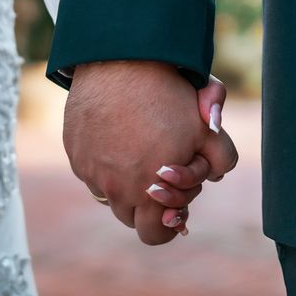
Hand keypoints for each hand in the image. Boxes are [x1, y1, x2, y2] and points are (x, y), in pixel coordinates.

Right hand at [63, 62, 237, 244]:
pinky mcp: (75, 153)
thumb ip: (220, 160)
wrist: (122, 60)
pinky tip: (118, 135)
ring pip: (110, 194)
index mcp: (149, 191)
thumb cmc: (169, 96)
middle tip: (161, 175)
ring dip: (125, 184)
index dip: (168, 225)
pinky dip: (105, 164)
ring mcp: (91, 171)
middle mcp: (116, 188)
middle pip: (131, 216)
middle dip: (148, 204)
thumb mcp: (206, 128)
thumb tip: (216, 177)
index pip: (154, 235)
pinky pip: (91, 172)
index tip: (175, 207)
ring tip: (139, 152)